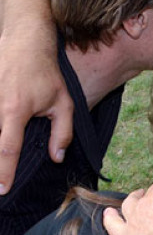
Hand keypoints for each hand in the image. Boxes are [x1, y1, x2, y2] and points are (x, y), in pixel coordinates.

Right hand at [0, 29, 72, 194]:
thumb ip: (63, 132)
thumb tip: (57, 158)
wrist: (24, 44)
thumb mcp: (63, 102)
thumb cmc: (46, 74)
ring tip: (1, 172)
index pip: (7, 148)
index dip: (4, 171)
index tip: (2, 189)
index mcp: (14, 110)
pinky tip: (1, 144)